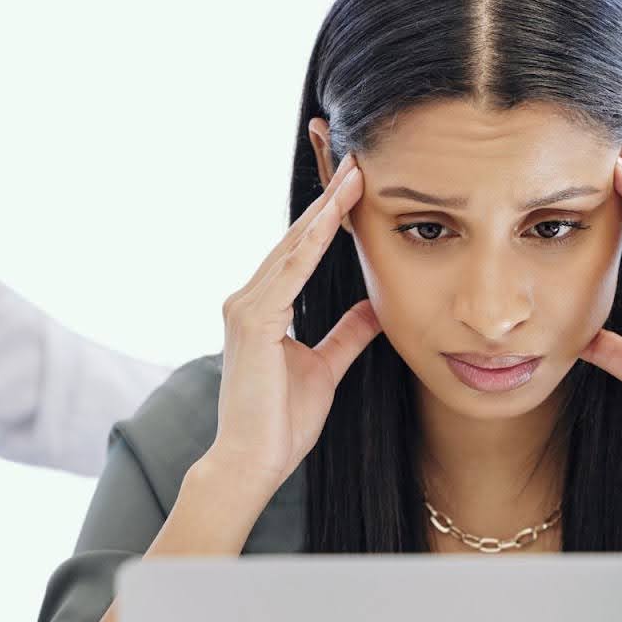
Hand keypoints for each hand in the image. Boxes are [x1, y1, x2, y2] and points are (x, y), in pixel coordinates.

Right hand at [203, 155, 379, 496]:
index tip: (356, 184)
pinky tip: (335, 217)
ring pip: (293, 247)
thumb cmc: (281, 423)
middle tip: (356, 159)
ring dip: (325, 209)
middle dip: (328, 199)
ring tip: (355, 174)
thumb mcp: (325, 368)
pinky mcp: (253, 322)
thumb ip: (346, 335)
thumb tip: (375, 308)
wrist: (252, 462)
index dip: (328, 217)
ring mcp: (246, 307)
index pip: (301, 252)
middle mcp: (248, 299)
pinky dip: (313, 243)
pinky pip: (290, 273)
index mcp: (263, 308)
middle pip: (295, 238)